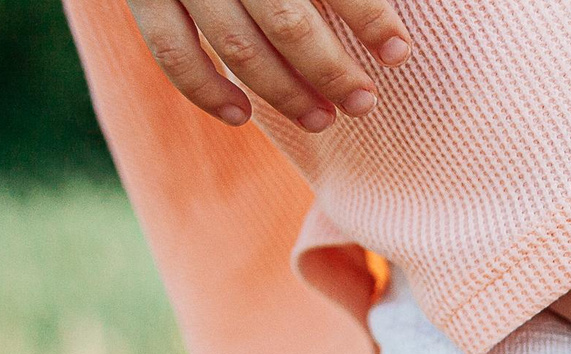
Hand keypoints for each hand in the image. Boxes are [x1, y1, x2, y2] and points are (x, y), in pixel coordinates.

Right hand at [126, 0, 409, 131]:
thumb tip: (387, 24)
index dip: (368, 16)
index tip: (399, 52)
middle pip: (286, 21)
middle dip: (330, 70)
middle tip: (363, 102)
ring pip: (236, 46)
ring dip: (283, 92)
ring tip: (323, 119)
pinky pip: (172, 50)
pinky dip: (205, 90)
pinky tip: (243, 115)